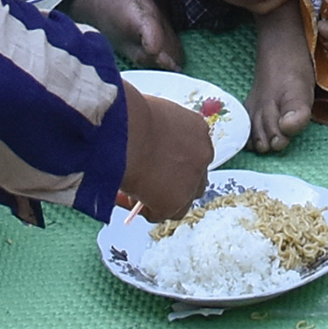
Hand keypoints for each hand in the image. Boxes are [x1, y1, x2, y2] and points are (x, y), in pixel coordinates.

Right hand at [118, 88, 214, 221]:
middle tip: (148, 184)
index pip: (193, 152)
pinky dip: (145, 210)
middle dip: (174, 184)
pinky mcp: (175, 202)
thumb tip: (146, 147)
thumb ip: (159, 134)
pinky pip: (160, 214)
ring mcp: (191, 180)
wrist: (125, 129)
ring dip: (160, 200)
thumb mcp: (152, 116)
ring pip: (181, 202)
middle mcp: (202, 154)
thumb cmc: (129, 114)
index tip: (156, 165)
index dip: (174, 162)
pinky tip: (126, 197)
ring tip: (132, 192)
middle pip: (195, 179)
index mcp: (197, 128)